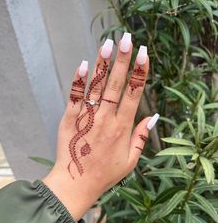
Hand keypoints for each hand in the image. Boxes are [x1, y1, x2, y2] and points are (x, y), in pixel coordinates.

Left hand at [43, 33, 158, 220]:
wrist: (76, 183)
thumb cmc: (105, 174)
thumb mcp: (130, 160)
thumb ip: (141, 137)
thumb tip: (154, 116)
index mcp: (122, 128)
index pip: (133, 95)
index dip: (139, 73)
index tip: (144, 55)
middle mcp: (105, 119)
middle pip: (116, 85)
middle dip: (123, 60)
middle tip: (128, 39)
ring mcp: (86, 118)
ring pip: (96, 87)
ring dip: (103, 65)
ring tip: (108, 44)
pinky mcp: (69, 119)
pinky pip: (74, 97)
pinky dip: (78, 81)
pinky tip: (83, 65)